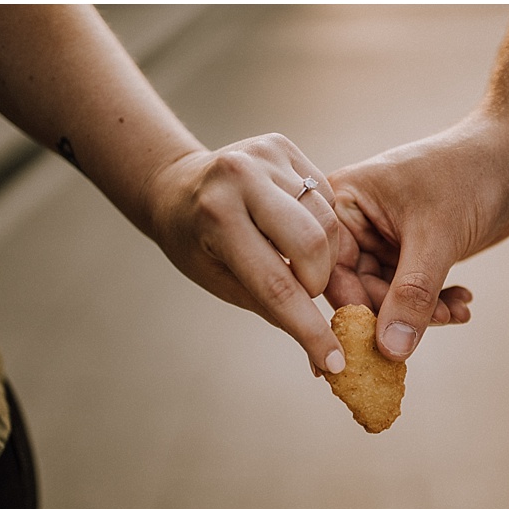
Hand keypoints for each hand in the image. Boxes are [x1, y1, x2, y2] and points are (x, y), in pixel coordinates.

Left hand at [140, 133, 347, 373]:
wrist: (175, 185)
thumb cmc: (195, 244)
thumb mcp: (221, 282)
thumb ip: (272, 308)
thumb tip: (323, 355)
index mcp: (216, 217)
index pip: (276, 284)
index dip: (308, 329)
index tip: (333, 362)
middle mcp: (242, 177)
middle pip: (313, 245)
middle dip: (317, 283)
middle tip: (305, 295)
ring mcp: (265, 154)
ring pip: (328, 222)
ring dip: (323, 256)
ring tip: (300, 263)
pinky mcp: (282, 145)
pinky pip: (326, 198)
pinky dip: (322, 226)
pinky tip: (298, 231)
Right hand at [325, 114, 508, 360]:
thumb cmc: (469, 175)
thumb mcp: (437, 236)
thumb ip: (412, 295)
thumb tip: (391, 350)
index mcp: (343, 203)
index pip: (332, 272)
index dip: (352, 314)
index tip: (369, 353)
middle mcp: (356, 222)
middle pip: (360, 291)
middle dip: (398, 315)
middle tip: (438, 324)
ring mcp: (385, 237)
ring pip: (391, 297)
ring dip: (424, 312)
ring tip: (456, 313)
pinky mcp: (412, 249)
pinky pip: (414, 291)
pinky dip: (437, 303)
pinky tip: (463, 303)